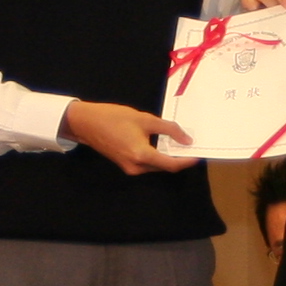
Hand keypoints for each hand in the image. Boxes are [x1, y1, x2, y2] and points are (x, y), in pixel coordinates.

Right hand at [63, 99, 201, 173]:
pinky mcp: (125, 165)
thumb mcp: (144, 119)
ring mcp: (130, 168)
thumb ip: (168, 129)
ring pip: (155, 166)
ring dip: (168, 157)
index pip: (171, 164)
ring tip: (179, 143)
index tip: (199, 154)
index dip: (187, 161)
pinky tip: (162, 144)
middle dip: (179, 158)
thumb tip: (186, 140)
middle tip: (191, 145)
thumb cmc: (114, 118)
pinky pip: (146, 163)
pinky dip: (156, 156)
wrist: (86, 123)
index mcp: (142, 156)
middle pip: (164, 167)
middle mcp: (136, 167)